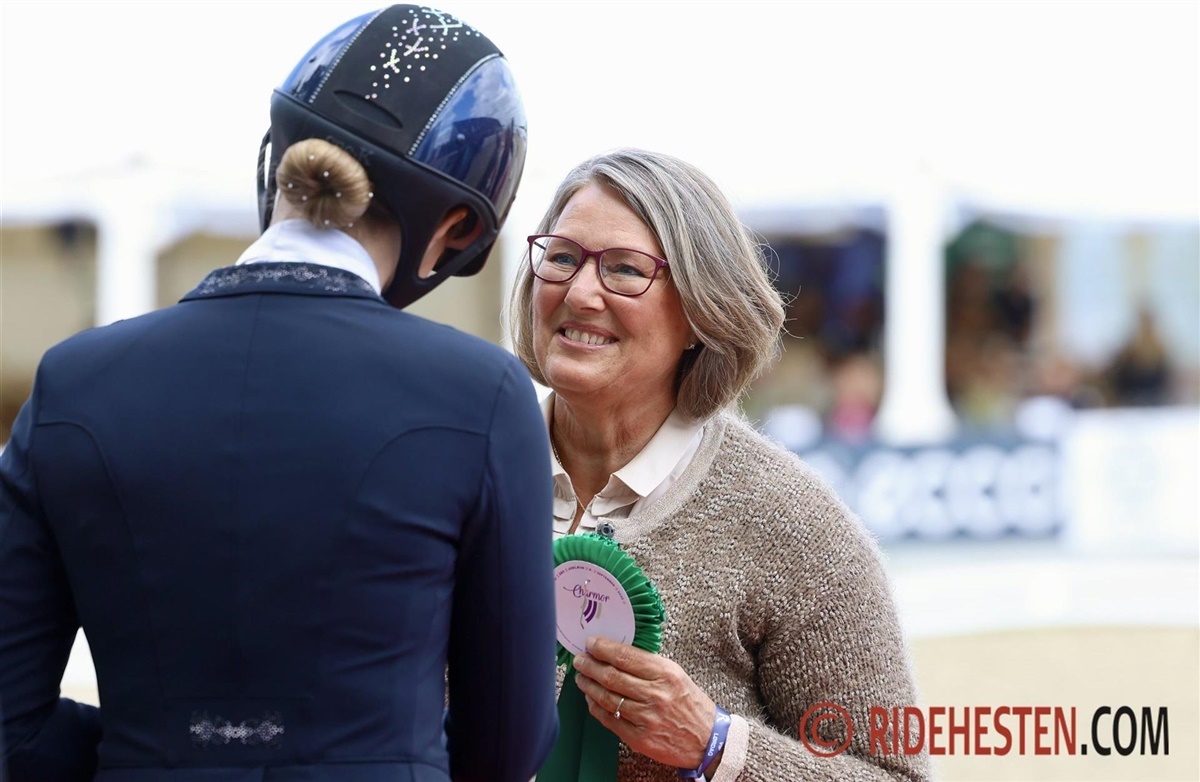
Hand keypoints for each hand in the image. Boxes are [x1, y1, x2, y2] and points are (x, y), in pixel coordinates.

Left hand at [572, 635, 715, 769]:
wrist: (707, 740)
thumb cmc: (690, 703)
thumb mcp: (676, 675)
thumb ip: (648, 665)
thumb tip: (616, 653)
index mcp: (666, 674)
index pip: (626, 657)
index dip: (603, 648)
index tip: (591, 643)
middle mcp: (655, 695)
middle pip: (611, 676)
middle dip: (590, 665)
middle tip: (580, 659)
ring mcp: (646, 718)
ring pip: (606, 698)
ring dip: (589, 685)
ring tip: (581, 677)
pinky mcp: (639, 738)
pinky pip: (609, 720)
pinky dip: (596, 707)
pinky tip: (591, 699)